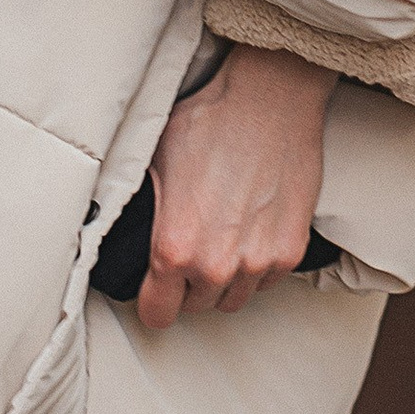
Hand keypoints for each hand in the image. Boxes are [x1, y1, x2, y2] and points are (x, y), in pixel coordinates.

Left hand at [137, 47, 332, 328]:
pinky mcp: (291, 251)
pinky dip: (258, 267)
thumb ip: (142, 211)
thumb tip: (123, 230)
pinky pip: (268, 281)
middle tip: (191, 249)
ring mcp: (258, 262)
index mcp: (174, 248)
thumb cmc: (210, 121)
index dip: (153, 300)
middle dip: (189, 285)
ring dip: (225, 280)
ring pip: (234, 298)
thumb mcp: (154, 162)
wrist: (270, 99)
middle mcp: (216, 265)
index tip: (155, 288)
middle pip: (196, 307)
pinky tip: (250, 234)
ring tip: (222, 241)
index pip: (157, 314)